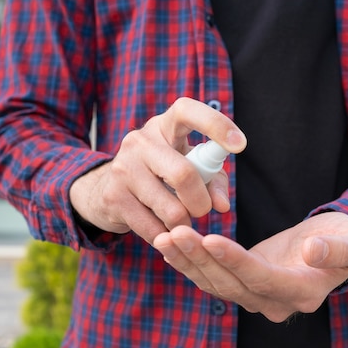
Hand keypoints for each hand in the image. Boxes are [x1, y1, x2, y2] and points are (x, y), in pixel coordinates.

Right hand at [69, 97, 246, 242]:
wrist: (108, 188)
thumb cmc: (162, 174)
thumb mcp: (190, 168)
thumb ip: (213, 181)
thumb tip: (222, 205)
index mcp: (164, 126)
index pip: (188, 111)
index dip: (216, 124)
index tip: (240, 145)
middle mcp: (140, 141)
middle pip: (183, 174)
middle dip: (201, 202)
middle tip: (202, 210)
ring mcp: (123, 167)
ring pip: (171, 209)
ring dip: (184, 223)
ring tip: (180, 221)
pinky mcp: (113, 197)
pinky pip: (153, 228)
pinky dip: (166, 236)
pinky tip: (164, 230)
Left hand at [153, 212, 347, 322]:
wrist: (339, 245)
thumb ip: (336, 249)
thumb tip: (314, 250)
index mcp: (302, 292)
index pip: (262, 279)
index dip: (236, 261)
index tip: (210, 239)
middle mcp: (276, 302)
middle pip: (232, 284)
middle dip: (201, 259)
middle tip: (174, 233)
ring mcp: (258, 296)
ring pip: (217, 283)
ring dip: (189, 261)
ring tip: (164, 237)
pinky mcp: (246, 282)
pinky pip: (214, 277)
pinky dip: (192, 262)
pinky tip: (171, 246)